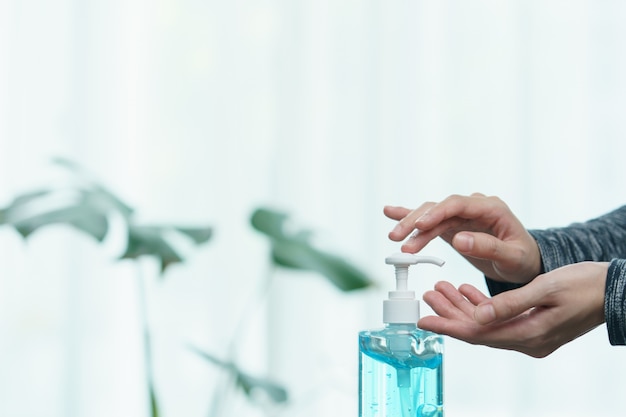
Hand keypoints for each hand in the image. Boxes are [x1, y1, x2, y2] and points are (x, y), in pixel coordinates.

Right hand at [384, 193, 540, 283]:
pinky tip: (390, 212)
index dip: (437, 213)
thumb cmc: (522, 259)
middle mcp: (474, 206)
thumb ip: (489, 247)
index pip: (458, 204)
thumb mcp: (513, 257)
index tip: (419, 225)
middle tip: (398, 237)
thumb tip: (459, 239)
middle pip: (439, 208)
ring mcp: (461, 215)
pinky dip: (410, 217)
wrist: (523, 262)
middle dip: (416, 221)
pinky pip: (430, 220)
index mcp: (491, 208)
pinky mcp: (452, 225)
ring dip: (411, 226)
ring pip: (431, 215)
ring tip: (394, 238)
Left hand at [417, 262, 607, 356]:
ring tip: (440, 288)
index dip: (447, 327)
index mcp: (529, 335)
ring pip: (486, 323)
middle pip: (478, 330)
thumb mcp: (546, 289)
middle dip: (450, 313)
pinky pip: (499, 318)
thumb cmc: (584, 286)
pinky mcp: (533, 325)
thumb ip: (510, 304)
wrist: (614, 291)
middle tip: (428, 295)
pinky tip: (466, 290)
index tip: (422, 321)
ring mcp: (531, 334)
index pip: (477, 335)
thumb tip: (478, 315)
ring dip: (463, 307)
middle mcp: (527, 340)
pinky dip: (481, 305)